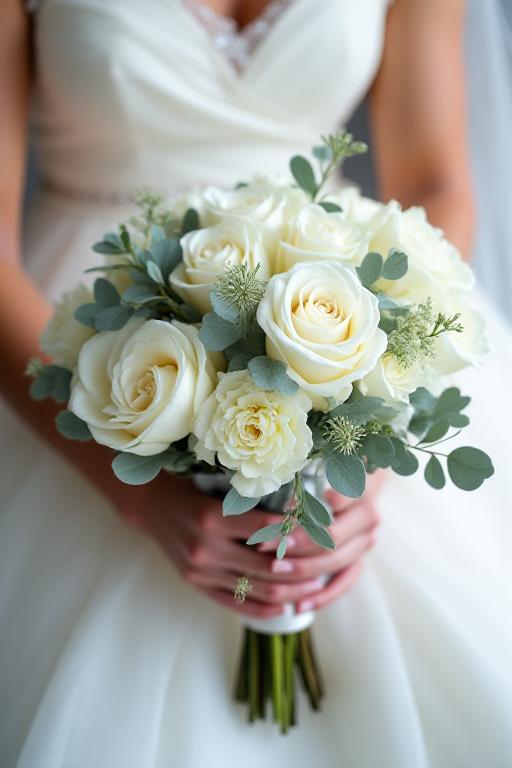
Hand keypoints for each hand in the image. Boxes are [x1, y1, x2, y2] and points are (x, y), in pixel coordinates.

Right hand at [119, 474, 328, 619]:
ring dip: (289, 591)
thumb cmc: (190, 487)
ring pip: (255, 589)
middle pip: (266, 567)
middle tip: (328, 565)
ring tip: (315, 586)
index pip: (266, 530)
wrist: (149, 505)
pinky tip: (284, 607)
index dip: (297, 532)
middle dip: (301, 569)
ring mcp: (200, 571)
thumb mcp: (217, 485)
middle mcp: (205, 548)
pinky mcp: (196, 584)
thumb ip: (251, 502)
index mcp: (212, 518)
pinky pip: (234, 603)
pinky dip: (262, 608)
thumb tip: (298, 510)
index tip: (322, 531)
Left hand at [257, 471, 384, 611]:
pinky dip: (322, 597)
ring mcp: (366, 542)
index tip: (274, 516)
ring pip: (336, 562)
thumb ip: (303, 476)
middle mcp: (368, 517)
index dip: (305, 509)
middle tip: (264, 547)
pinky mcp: (359, 561)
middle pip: (333, 536)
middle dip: (296, 543)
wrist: (359, 482)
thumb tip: (277, 497)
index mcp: (360, 489)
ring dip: (304, 569)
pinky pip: (344, 584)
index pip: (334, 501)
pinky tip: (299, 607)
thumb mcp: (320, 465)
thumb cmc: (330, 469)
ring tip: (275, 573)